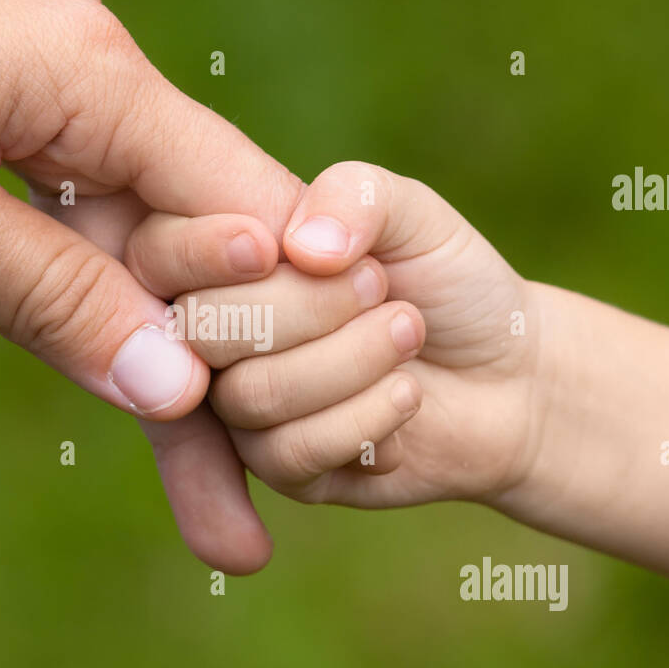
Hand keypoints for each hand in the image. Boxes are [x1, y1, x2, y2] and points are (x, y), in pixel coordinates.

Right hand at [132, 161, 544, 507]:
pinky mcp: (282, 470)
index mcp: (223, 260)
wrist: (509, 376)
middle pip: (199, 332)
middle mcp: (217, 337)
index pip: (160, 256)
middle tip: (380, 286)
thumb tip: (301, 245)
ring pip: (250, 397)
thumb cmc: (447, 281)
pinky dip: (362, 421)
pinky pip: (288, 455)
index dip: (200, 254)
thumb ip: (355, 197)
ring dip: (348, 362)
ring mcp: (242, 409)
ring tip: (408, 333)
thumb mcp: (411, 213)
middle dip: (303, 308)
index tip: (268, 248)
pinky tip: (405, 397)